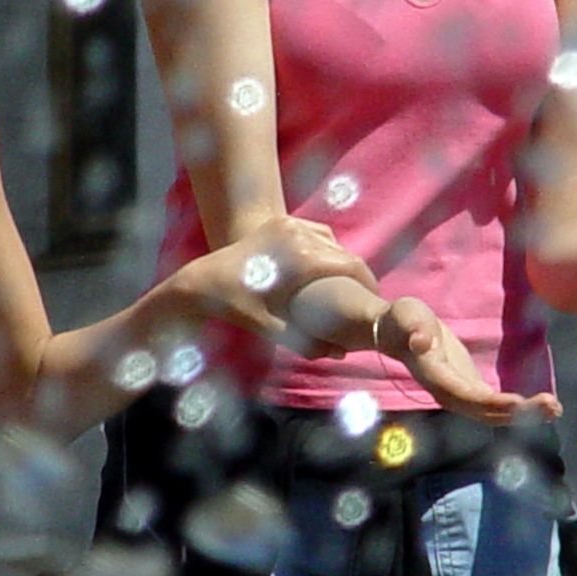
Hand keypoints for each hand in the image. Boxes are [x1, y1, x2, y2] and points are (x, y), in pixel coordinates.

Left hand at [182, 217, 377, 349]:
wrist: (203, 277)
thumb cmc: (236, 304)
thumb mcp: (272, 329)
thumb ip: (308, 342)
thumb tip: (341, 354)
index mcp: (301, 257)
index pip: (351, 266)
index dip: (368, 284)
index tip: (374, 301)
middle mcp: (299, 233)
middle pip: (344, 254)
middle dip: (356, 276)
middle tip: (361, 299)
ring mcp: (289, 223)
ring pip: (332, 242)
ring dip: (340, 261)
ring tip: (343, 286)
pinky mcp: (281, 221)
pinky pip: (316, 233)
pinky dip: (324, 249)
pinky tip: (321, 267)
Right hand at [379, 296, 560, 425]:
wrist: (397, 333)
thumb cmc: (402, 321)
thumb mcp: (407, 316)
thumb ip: (414, 328)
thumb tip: (421, 341)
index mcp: (436, 377)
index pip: (466, 396)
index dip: (492, 403)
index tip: (519, 403)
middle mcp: (449, 394)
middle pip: (485, 412)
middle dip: (518, 413)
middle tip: (552, 407)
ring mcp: (460, 395)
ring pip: (493, 413)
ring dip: (525, 414)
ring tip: (555, 409)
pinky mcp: (470, 390)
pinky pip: (495, 406)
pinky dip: (519, 408)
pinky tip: (542, 406)